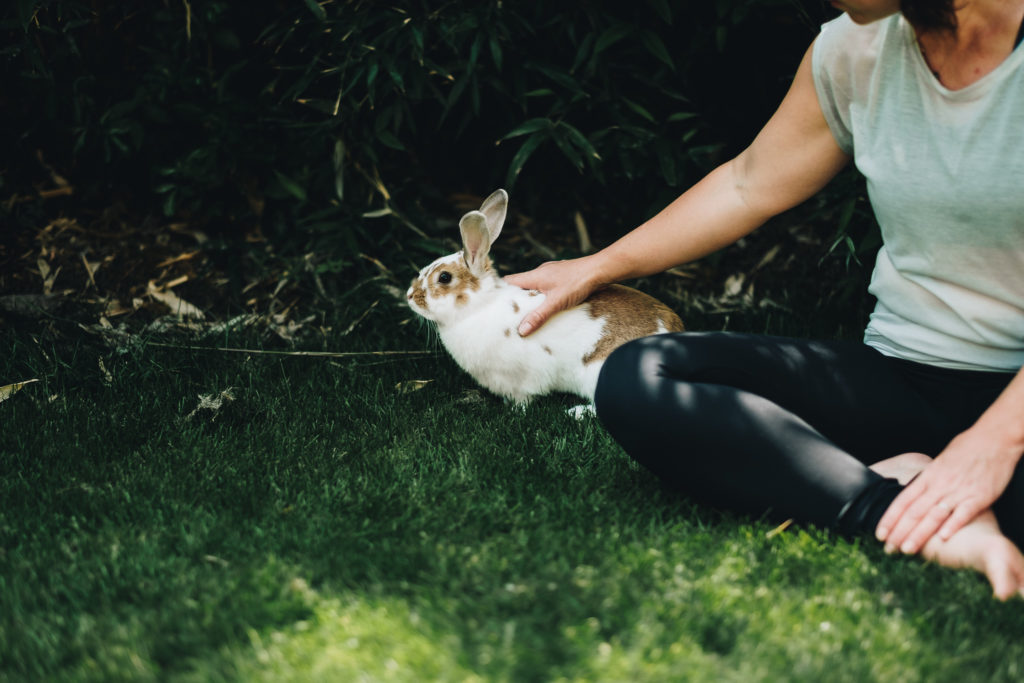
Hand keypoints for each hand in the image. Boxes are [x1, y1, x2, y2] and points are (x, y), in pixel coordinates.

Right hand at [504, 257, 603, 335]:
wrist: (601, 270)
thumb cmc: (579, 282)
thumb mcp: (556, 302)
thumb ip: (538, 316)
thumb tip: (522, 330)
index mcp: (534, 275)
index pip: (509, 281)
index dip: (500, 292)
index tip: (496, 306)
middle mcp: (540, 272)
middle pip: (520, 285)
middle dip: (515, 299)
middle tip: (510, 315)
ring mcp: (551, 273)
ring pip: (534, 286)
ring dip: (530, 298)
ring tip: (527, 314)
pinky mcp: (561, 276)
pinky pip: (546, 286)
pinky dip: (543, 296)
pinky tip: (547, 306)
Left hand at [876, 428, 1020, 554]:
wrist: (994, 438)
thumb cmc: (967, 448)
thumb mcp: (940, 462)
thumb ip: (929, 479)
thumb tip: (916, 491)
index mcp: (929, 476)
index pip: (903, 500)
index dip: (890, 518)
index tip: (880, 534)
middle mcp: (940, 485)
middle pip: (914, 511)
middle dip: (899, 532)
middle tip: (888, 548)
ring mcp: (958, 491)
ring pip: (934, 515)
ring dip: (919, 534)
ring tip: (907, 549)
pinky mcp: (979, 496)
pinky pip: (964, 513)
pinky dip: (953, 526)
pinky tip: (942, 538)